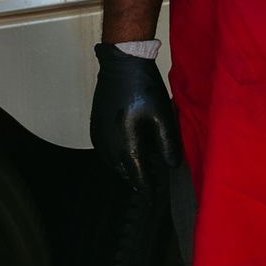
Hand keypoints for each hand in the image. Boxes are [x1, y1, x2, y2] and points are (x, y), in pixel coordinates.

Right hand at [91, 43, 182, 198]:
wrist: (121, 64)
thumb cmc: (144, 88)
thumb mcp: (163, 116)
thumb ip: (168, 144)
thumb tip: (171, 165)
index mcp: (126, 144)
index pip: (138, 177)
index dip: (148, 191)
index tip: (155, 200)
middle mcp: (108, 145)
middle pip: (125, 173)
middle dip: (139, 178)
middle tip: (156, 178)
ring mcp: (99, 137)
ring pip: (114, 164)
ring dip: (128, 166)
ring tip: (145, 162)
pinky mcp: (95, 128)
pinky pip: (106, 152)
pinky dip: (118, 155)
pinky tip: (130, 147)